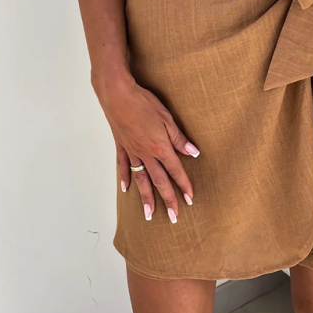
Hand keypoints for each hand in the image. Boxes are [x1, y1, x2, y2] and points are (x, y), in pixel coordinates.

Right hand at [97, 76, 199, 223]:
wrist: (118, 95)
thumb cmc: (144, 103)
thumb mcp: (167, 119)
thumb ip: (179, 138)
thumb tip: (194, 153)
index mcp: (160, 147)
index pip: (175, 170)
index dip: (184, 185)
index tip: (189, 199)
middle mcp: (145, 154)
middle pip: (159, 181)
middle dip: (168, 200)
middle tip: (173, 217)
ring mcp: (132, 152)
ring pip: (141, 179)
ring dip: (146, 197)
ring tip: (149, 214)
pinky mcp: (121, 146)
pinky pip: (123, 167)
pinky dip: (125, 178)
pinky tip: (126, 189)